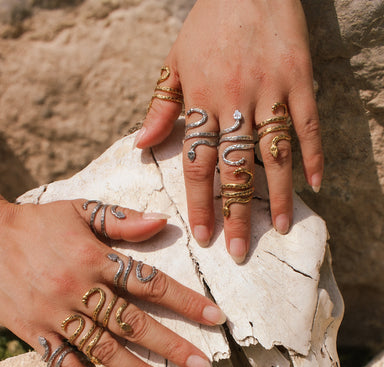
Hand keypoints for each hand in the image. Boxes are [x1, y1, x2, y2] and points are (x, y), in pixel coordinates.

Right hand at [0, 166, 224, 366]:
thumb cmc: (35, 222)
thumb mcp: (78, 210)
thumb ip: (121, 220)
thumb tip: (163, 222)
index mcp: (94, 258)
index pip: (149, 282)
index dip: (185, 300)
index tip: (215, 318)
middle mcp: (78, 289)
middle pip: (132, 322)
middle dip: (171, 345)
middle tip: (203, 366)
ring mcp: (55, 314)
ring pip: (103, 347)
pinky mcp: (35, 333)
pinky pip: (62, 362)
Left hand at [136, 0, 322, 262]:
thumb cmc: (207, 24)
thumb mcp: (175, 61)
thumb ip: (161, 107)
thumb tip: (142, 147)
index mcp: (203, 100)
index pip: (199, 163)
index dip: (201, 203)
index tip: (204, 236)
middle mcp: (237, 101)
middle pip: (237, 168)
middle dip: (237, 213)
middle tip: (239, 251)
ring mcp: (272, 91)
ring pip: (276, 154)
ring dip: (279, 195)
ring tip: (282, 229)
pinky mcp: (300, 80)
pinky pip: (308, 124)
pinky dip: (313, 155)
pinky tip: (315, 185)